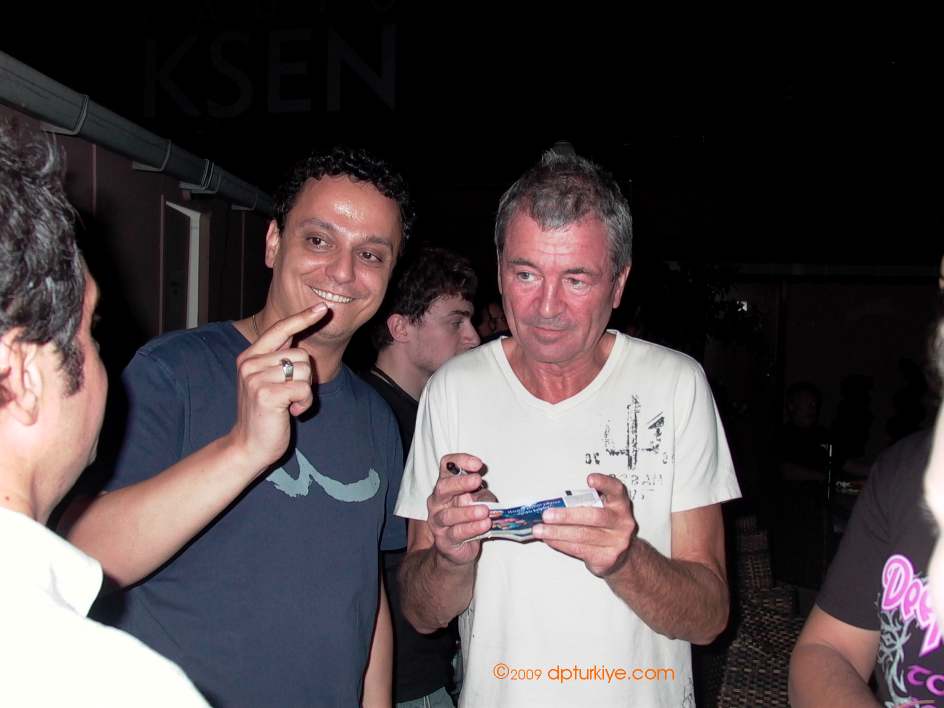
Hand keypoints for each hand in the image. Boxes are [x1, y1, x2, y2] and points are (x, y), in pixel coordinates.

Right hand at [227, 305, 327, 472]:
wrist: (248, 446)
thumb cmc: (265, 414)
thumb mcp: (267, 381)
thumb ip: (278, 358)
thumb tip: (298, 332)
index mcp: (249, 356)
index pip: (279, 329)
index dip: (302, 318)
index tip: (321, 307)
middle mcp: (250, 363)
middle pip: (301, 354)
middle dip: (305, 377)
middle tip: (289, 396)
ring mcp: (255, 378)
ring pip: (304, 371)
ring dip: (305, 392)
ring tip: (288, 404)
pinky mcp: (266, 394)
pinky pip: (303, 388)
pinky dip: (304, 403)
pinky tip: (290, 412)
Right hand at [426, 454, 491, 566]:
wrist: (457, 549)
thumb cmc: (468, 519)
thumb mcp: (478, 501)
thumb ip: (481, 494)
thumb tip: (487, 494)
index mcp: (446, 486)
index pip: (447, 466)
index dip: (460, 461)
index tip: (477, 464)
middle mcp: (437, 502)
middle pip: (443, 488)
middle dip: (460, 483)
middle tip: (477, 480)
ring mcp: (438, 521)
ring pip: (448, 515)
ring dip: (468, 512)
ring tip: (485, 511)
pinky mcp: (444, 540)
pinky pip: (456, 533)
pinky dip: (472, 528)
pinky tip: (484, 524)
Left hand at [532, 473, 637, 576]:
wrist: (621, 556)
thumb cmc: (605, 528)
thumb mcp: (601, 510)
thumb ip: (585, 504)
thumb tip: (552, 504)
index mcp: (620, 504)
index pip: (616, 490)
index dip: (604, 483)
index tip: (590, 479)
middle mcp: (622, 522)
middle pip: (594, 516)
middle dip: (567, 515)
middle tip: (547, 515)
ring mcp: (616, 541)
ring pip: (582, 535)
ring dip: (557, 532)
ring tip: (540, 529)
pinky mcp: (606, 558)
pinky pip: (578, 549)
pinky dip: (560, 543)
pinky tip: (549, 539)